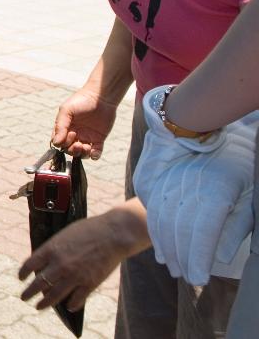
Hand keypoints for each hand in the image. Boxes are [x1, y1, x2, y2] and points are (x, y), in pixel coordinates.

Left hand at [19, 211, 135, 311]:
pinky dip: (71, 304)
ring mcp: (74, 276)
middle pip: (39, 283)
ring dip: (45, 303)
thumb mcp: (63, 234)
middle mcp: (60, 264)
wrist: (113, 234)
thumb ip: (53, 248)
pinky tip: (68, 306)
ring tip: (38, 307)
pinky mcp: (90, 283)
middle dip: (29, 292)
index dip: (23, 273)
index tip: (21, 278)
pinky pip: (76, 299)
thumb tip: (43, 261)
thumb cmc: (88, 229)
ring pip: (54, 295)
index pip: (29, 265)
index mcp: (51, 249)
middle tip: (24, 298)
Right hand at [52, 86, 121, 159]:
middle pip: (69, 150)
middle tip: (79, 144)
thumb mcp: (66, 110)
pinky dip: (94, 156)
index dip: (62, 143)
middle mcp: (75, 134)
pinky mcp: (99, 140)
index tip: (70, 134)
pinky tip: (93, 152)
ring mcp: (87, 138)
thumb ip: (60, 126)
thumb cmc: (81, 101)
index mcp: (65, 128)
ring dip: (82, 154)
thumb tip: (56, 142)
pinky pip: (95, 153)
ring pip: (82, 153)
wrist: (101, 97)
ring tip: (86, 147)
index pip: (59, 142)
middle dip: (73, 150)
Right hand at [133, 93, 257, 284]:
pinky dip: (156, 227)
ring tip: (172, 264)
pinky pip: (152, 209)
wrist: (197, 116)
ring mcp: (162, 184)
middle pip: (177, 233)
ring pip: (161, 222)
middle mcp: (181, 192)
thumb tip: (222, 255)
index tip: (197, 277)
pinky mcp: (150, 179)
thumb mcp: (245, 187)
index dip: (197, 260)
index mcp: (210, 195)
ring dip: (166, 245)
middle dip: (181, 258)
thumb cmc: (232, 151)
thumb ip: (236, 223)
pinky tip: (160, 241)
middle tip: (187, 276)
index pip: (199, 237)